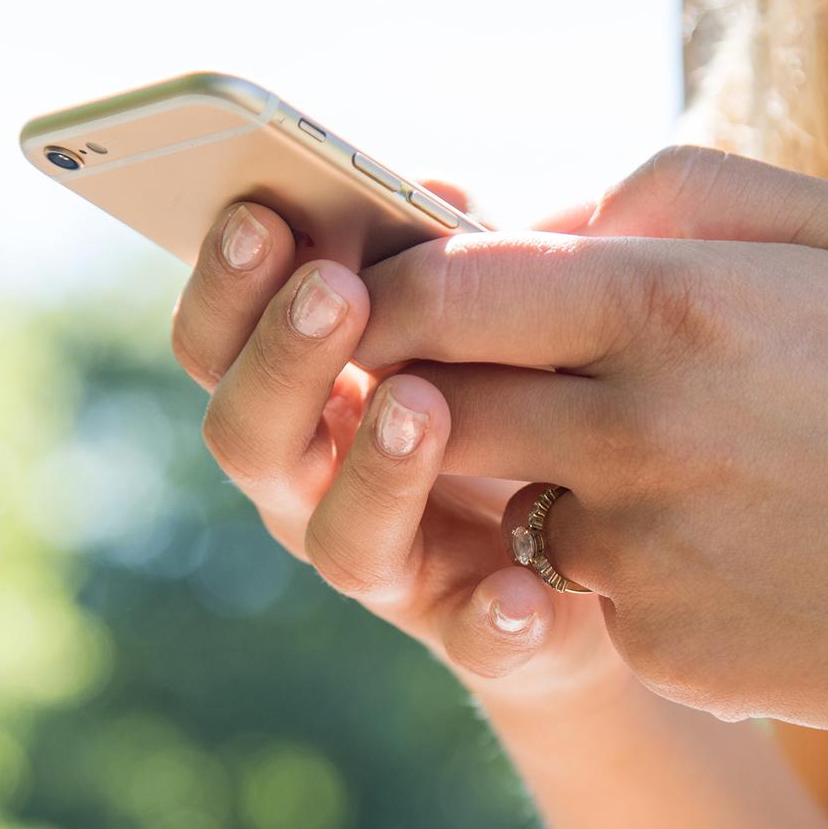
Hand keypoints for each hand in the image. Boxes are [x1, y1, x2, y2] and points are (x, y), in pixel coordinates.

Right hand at [168, 190, 631, 712]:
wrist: (607, 548)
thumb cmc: (518, 394)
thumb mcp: (485, 312)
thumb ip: (453, 256)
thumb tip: (433, 186)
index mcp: (300, 394)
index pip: (219, 341)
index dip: (224, 285)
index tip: (256, 214)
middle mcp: (316, 488)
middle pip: (251, 436)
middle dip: (284, 359)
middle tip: (335, 291)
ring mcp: (393, 569)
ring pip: (344, 539)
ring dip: (376, 469)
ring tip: (420, 405)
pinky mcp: (480, 634)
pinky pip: (476, 642)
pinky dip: (493, 619)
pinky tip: (524, 590)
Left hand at [352, 148, 827, 732]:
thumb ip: (675, 189)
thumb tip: (543, 218)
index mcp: (674, 306)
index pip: (447, 290)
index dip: (394, 293)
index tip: (388, 301)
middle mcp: (637, 432)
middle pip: (438, 405)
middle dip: (435, 389)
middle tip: (482, 379)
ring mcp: (643, 555)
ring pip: (509, 503)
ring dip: (547, 481)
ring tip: (677, 469)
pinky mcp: (659, 648)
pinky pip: (587, 591)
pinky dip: (623, 568)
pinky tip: (729, 551)